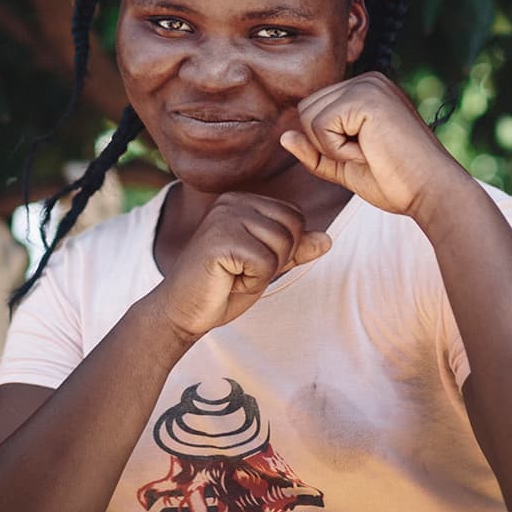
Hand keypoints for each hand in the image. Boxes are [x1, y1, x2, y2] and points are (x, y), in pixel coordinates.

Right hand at [148, 192, 332, 345]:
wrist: (183, 310)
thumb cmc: (223, 287)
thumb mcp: (266, 266)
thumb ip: (294, 251)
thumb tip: (327, 240)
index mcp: (243, 201)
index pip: (295, 216)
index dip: (284, 248)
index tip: (251, 261)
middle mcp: (233, 201)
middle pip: (293, 228)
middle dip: (277, 259)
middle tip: (243, 270)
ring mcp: (225, 217)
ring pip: (281, 245)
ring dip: (264, 272)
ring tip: (234, 274)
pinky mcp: (220, 239)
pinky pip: (265, 262)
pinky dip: (253, 281)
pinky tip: (228, 280)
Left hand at [278, 72, 467, 217]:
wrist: (432, 192)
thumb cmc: (395, 182)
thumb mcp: (345, 166)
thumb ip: (314, 152)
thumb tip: (284, 137)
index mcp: (365, 91)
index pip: (313, 112)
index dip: (327, 145)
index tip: (366, 154)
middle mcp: (367, 80)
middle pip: (306, 110)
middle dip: (326, 145)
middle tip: (367, 155)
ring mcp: (368, 85)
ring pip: (309, 118)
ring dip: (333, 148)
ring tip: (370, 152)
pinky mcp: (366, 97)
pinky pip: (320, 126)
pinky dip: (338, 149)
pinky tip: (370, 151)